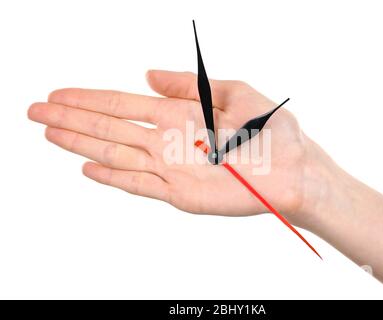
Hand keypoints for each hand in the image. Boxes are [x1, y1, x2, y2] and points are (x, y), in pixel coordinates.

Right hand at [28, 70, 327, 226]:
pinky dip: (112, 177)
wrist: (295, 170)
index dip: (89, 99)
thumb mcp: (234, 92)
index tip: (59, 94)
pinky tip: (87, 167)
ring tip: (49, 132)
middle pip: (109, 127)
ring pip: (115, 153)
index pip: (123, 104)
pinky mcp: (180, 194)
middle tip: (34, 110)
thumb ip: (188, 85)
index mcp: (179, 114)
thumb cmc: (271, 131)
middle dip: (70, 119)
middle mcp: (168, 141)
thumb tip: (147, 73)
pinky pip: (139, 185)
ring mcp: (171, 168)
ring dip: (80, 143)